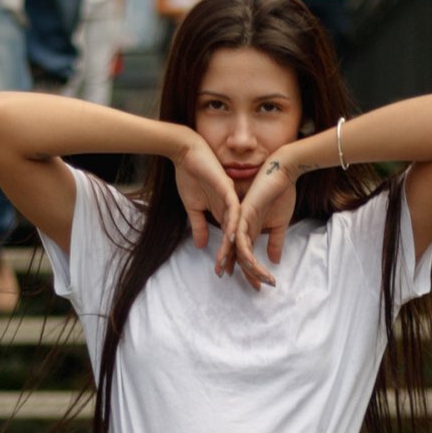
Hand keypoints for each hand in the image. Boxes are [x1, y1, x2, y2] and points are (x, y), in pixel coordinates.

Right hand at [171, 132, 242, 262]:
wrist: (186, 153)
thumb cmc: (190, 176)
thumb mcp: (192, 207)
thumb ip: (198, 225)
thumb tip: (200, 246)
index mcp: (223, 212)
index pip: (228, 240)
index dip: (228, 257)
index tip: (225, 274)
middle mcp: (231, 208)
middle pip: (238, 237)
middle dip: (240, 259)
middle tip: (245, 279)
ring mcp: (231, 199)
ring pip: (238, 227)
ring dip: (237, 247)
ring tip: (239, 265)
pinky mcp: (228, 189)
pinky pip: (234, 210)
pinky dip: (233, 225)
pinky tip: (234, 239)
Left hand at [217, 154, 295, 289]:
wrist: (283, 172)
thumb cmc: (282, 195)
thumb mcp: (280, 224)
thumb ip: (275, 242)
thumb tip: (275, 261)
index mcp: (250, 231)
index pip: (246, 256)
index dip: (252, 271)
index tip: (261, 285)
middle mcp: (242, 227)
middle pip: (239, 255)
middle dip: (247, 272)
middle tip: (255, 287)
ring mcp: (241, 220)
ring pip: (237, 248)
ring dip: (245, 264)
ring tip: (253, 277)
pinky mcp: (243, 211)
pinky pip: (238, 232)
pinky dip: (239, 245)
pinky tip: (245, 258)